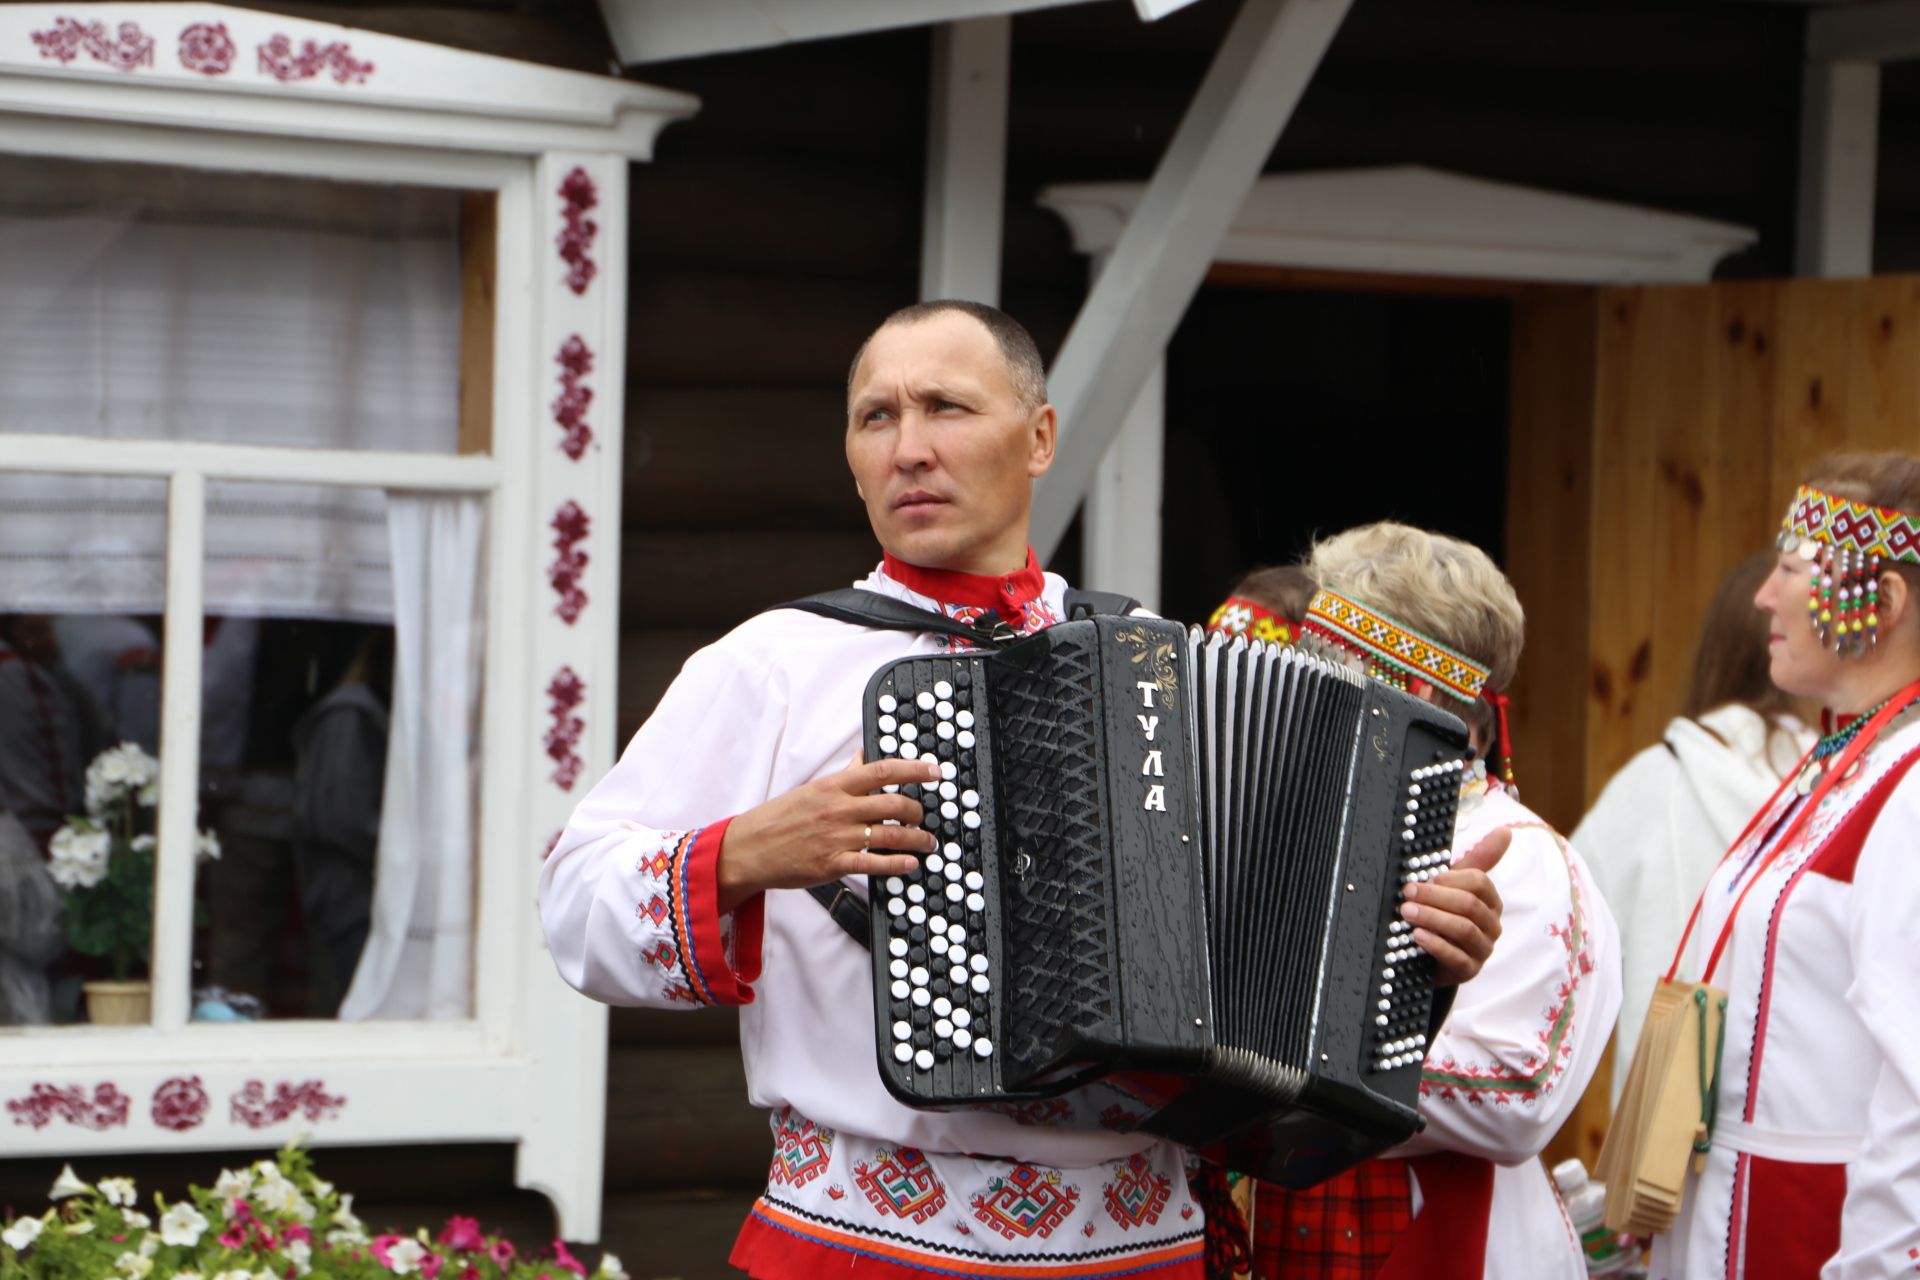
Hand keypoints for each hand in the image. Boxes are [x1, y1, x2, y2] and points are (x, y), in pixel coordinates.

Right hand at [716, 752, 940, 912]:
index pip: (882, 770)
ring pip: (890, 835)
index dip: (914, 770)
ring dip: (916, 839)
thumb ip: (844, 776)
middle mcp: (839, 809)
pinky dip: (897, 864)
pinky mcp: (833, 864)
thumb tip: (863, 757)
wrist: (750, 849)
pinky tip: (910, 863)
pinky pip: (874, 864)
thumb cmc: (780, 818)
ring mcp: (836, 837)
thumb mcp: (812, 789)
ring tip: (927, 842)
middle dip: (917, 811)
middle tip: (924, 817)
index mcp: (834, 786)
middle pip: (893, 803)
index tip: (935, 773)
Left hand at [1404, 825, 1507, 985]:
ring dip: (1432, 918)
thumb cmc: (1444, 912)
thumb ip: (1479, 859)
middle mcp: (1492, 925)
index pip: (1479, 883)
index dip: (1450, 879)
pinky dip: (1435, 944)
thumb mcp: (1455, 885)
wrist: (1431, 954)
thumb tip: (1506, 830)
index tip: (1425, 877)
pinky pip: (1456, 957)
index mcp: (1491, 901)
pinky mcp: (1469, 971)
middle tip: (1407, 893)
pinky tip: (1417, 935)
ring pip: (1463, 929)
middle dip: (1435, 897)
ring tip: (1407, 912)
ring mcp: (1483, 949)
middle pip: (1469, 905)